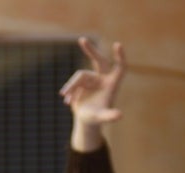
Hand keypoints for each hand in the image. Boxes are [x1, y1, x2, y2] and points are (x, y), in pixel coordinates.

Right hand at [61, 37, 125, 151]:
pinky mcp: (82, 82)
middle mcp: (103, 79)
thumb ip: (110, 116)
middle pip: (99, 60)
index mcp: (112, 84)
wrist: (86, 120)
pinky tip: (67, 102)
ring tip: (65, 96)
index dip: (120, 56)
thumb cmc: (97, 119)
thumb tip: (119, 115)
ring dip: (71, 86)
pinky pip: (73, 83)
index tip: (117, 44)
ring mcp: (92, 79)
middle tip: (82, 40)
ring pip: (79, 77)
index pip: (120, 67)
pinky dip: (69, 91)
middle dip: (91, 50)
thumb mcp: (102, 117)